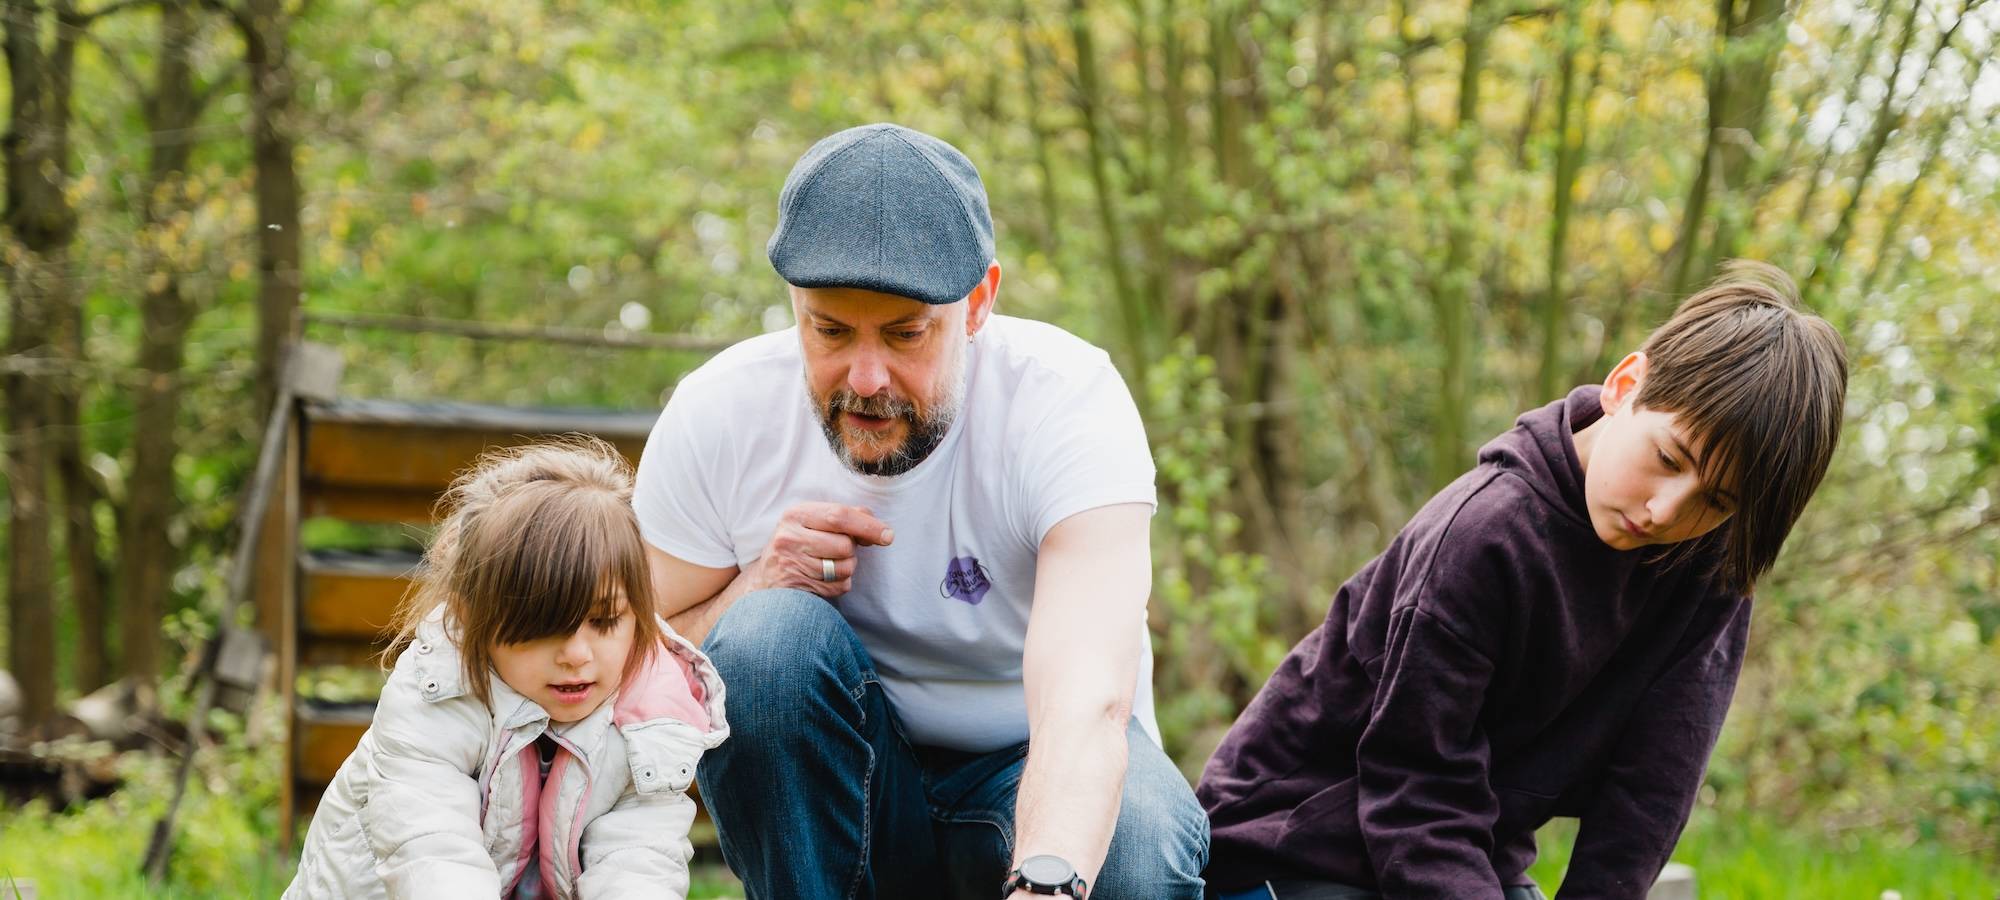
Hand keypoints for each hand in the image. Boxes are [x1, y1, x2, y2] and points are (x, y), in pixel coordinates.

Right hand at [744, 502, 892, 597]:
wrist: (766, 579)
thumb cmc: (798, 545)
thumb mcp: (813, 522)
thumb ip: (845, 517)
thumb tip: (877, 526)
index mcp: (796, 514)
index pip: (839, 516)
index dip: (868, 526)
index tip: (888, 535)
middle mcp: (789, 537)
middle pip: (845, 545)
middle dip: (852, 551)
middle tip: (838, 551)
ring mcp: (790, 564)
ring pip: (844, 568)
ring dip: (846, 569)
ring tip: (827, 565)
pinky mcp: (796, 588)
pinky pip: (839, 587)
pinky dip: (839, 585)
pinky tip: (821, 579)